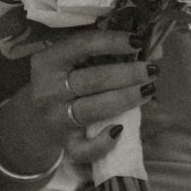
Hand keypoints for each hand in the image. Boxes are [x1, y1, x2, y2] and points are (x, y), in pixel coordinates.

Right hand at [10, 27, 155, 173]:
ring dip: (125, 99)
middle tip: (152, 70)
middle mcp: (49, 90)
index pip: (82, 45)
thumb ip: (109, 53)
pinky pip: (84, 149)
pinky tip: (119, 129)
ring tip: (149, 90)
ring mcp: (56, 118)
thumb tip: (155, 50)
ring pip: (92, 110)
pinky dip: (102, 143)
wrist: (34, 119)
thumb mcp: (76, 62)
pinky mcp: (64, 143)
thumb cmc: (66, 82)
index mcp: (49, 61)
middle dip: (127, 74)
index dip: (112, 42)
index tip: (138, 42)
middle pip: (92, 80)